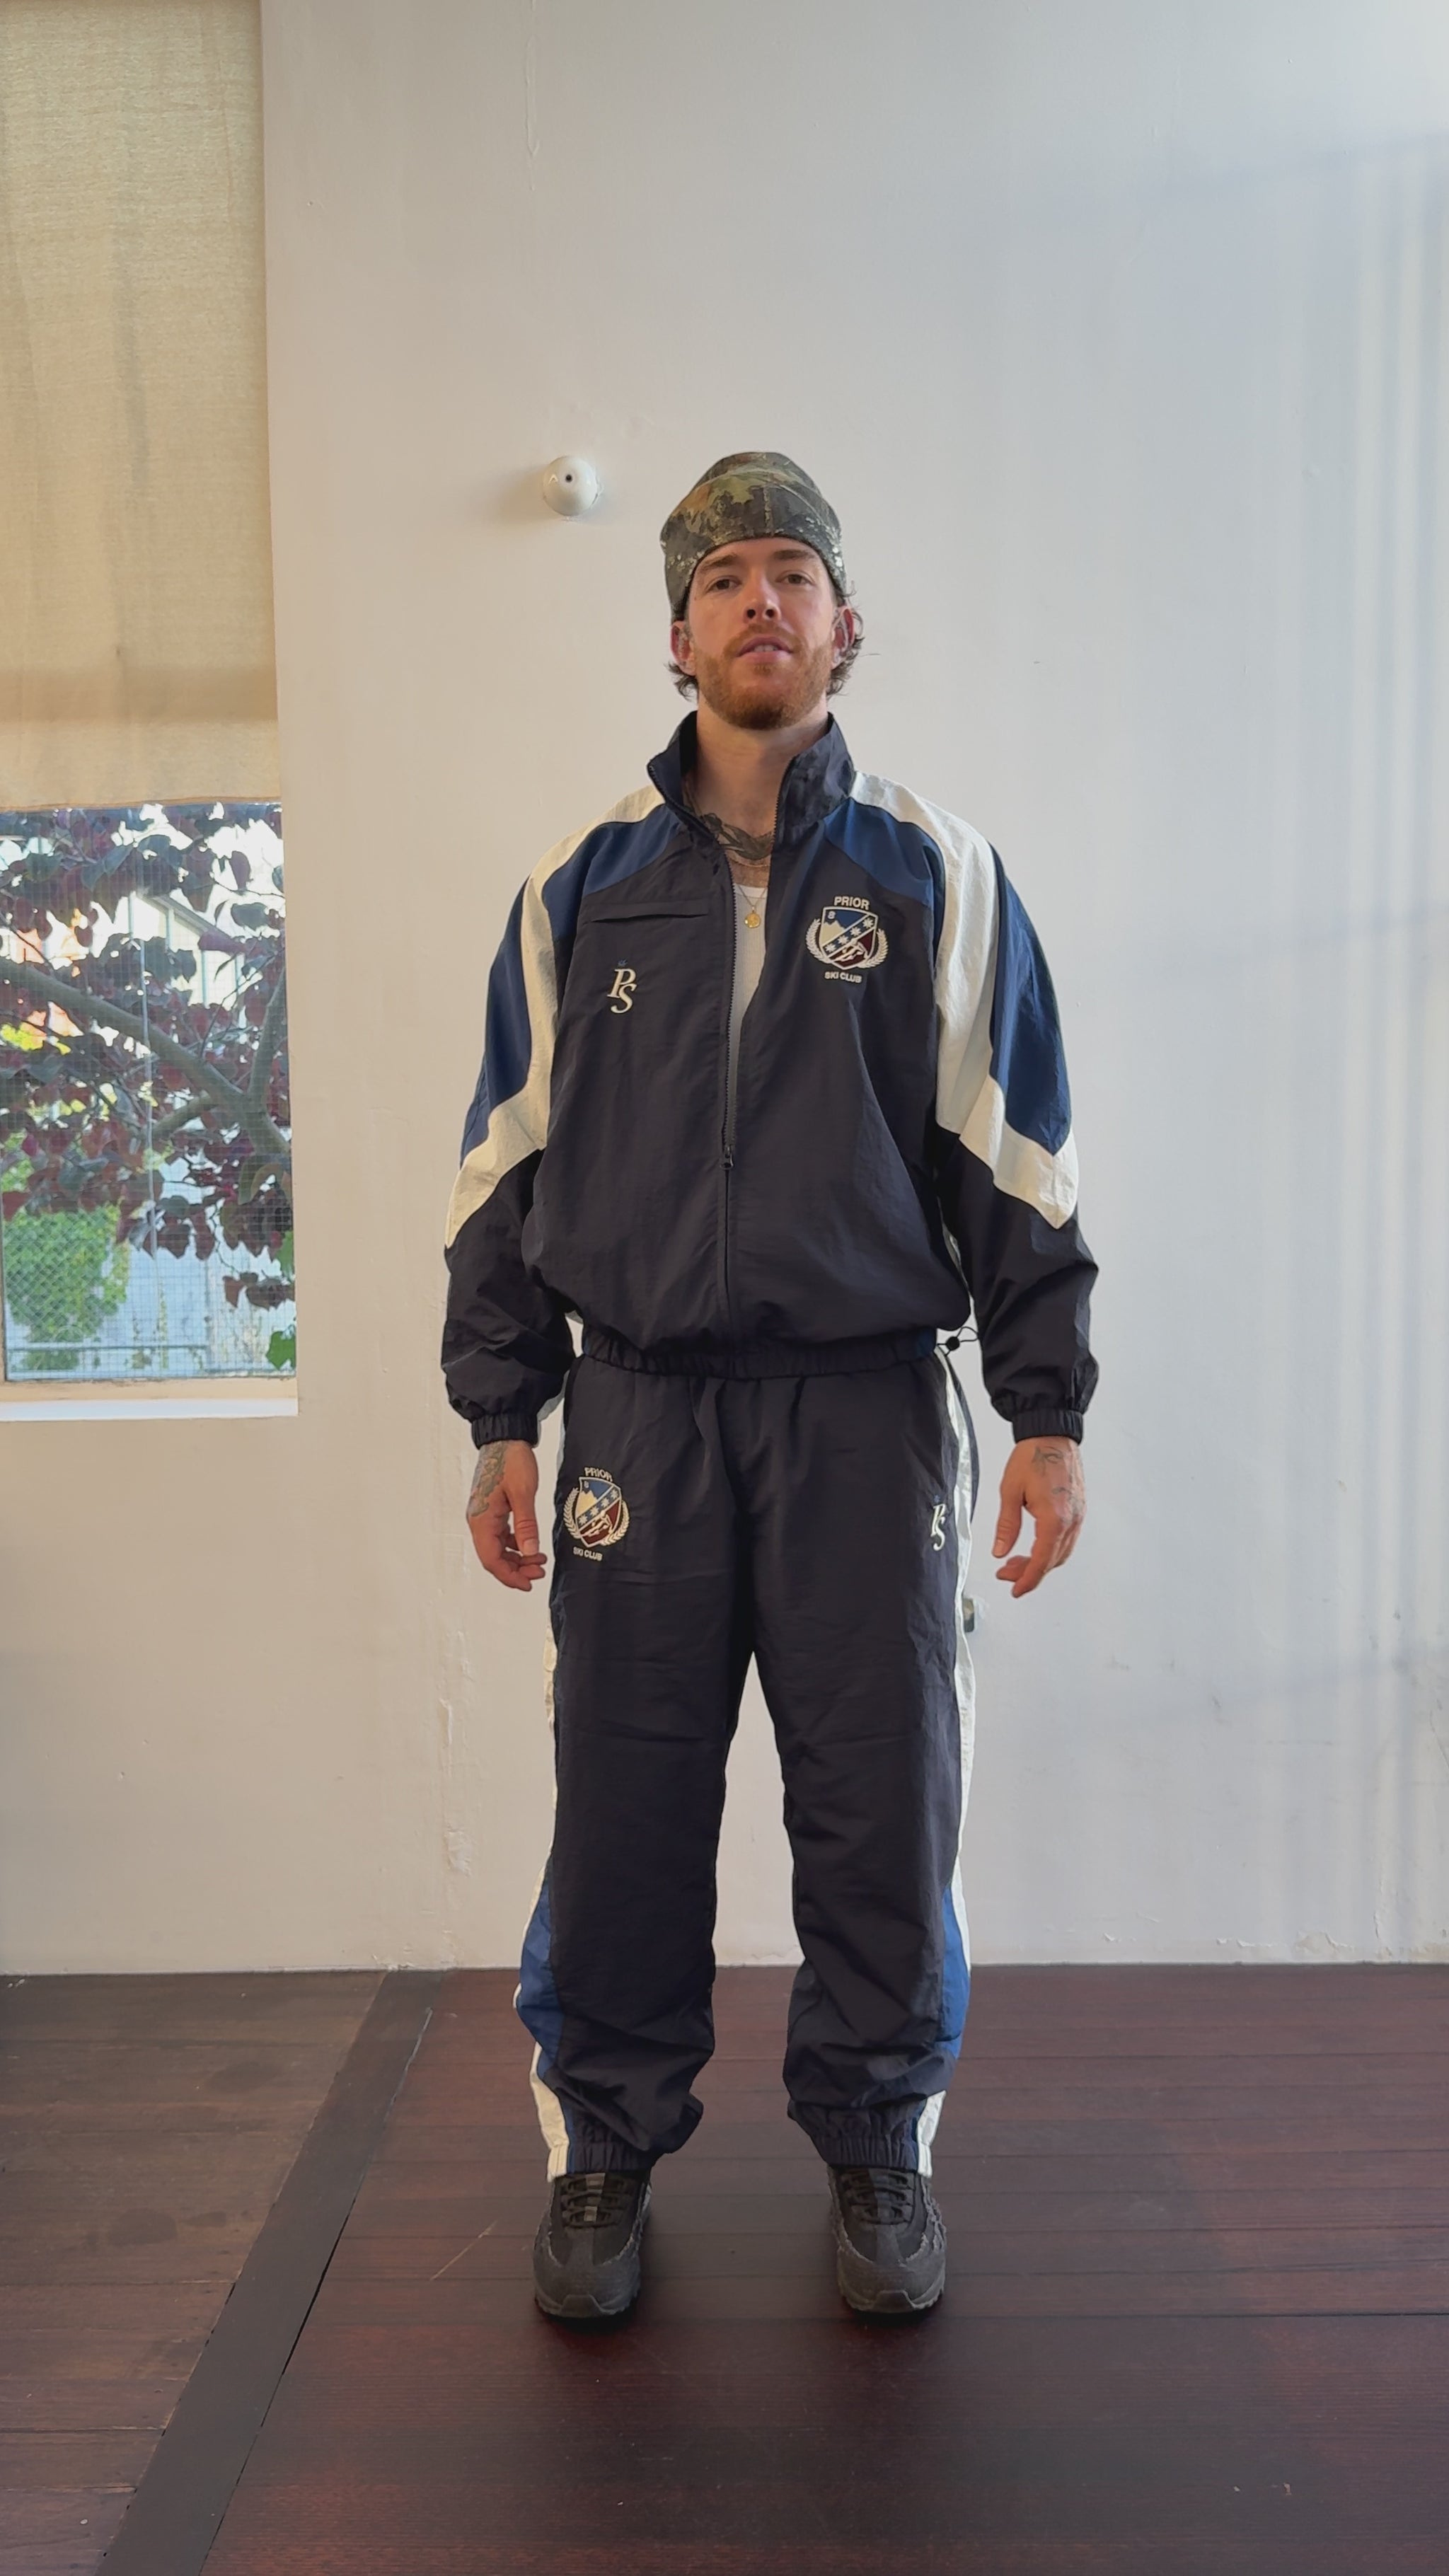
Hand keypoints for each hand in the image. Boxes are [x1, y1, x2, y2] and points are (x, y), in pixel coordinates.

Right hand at [466, 1439, 546, 1590]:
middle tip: (540, 1572)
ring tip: (539, 1561)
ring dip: (517, 1558)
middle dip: (516, 1569)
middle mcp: (478, 1521)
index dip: (509, 1576)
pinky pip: (500, 1536)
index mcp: (481, 1519)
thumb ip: (526, 1525)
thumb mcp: (523, 1493)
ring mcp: (483, 1516)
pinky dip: (515, 1545)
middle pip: (493, 1557)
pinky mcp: (491, 1510)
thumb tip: (530, 1553)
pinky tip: (530, 1546)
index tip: (528, 1584)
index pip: (491, 1559)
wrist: (504, 1437)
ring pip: (497, 1548)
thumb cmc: (511, 1460)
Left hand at [992, 1436, 1084, 1597]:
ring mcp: (1078, 1516)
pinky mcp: (1078, 1509)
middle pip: (1052, 1560)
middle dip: (1029, 1572)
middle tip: (1006, 1573)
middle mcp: (1071, 1520)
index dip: (1028, 1580)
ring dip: (1040, 1561)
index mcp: (1054, 1519)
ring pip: (1061, 1552)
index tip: (1015, 1590)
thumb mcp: (1010, 1492)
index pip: (1042, 1561)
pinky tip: (1033, 1546)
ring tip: (1015, 1561)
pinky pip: (1066, 1539)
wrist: (1052, 1434)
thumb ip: (1007, 1525)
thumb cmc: (1032, 1457)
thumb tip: (1000, 1551)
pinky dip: (1050, 1549)